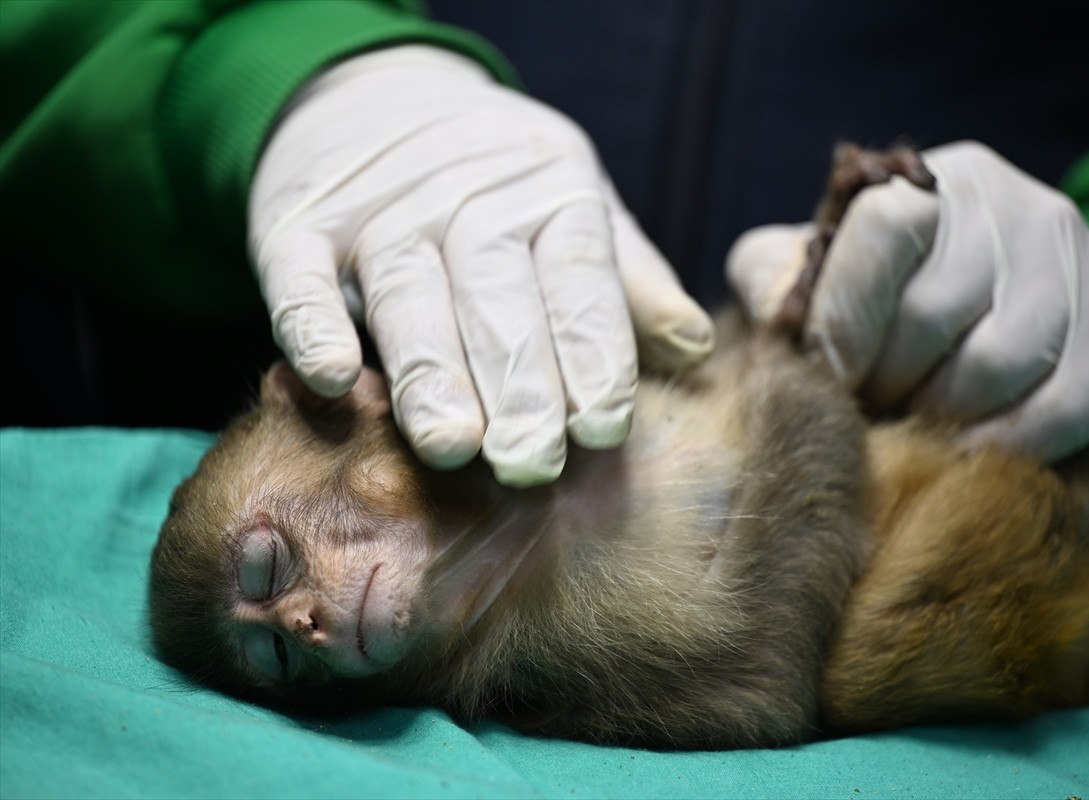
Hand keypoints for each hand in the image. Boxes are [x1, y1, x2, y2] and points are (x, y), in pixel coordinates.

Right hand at [250, 46, 712, 486]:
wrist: (379, 97)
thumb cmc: (499, 185)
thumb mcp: (576, 209)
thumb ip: (628, 283)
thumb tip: (695, 350)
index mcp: (550, 194)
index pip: (577, 280)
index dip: (591, 353)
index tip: (602, 428)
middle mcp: (466, 197)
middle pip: (496, 295)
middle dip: (517, 381)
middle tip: (530, 461)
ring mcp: (380, 210)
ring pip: (407, 293)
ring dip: (429, 369)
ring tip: (451, 444)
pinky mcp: (300, 224)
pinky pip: (300, 277)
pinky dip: (310, 322)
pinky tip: (330, 376)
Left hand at [728, 141, 1088, 460]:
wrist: (1010, 332)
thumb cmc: (885, 307)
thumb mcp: (817, 276)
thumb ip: (777, 281)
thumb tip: (780, 319)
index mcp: (935, 183)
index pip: (884, 228)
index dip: (843, 317)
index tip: (823, 378)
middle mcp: (1023, 208)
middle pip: (935, 311)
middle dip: (882, 383)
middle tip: (866, 414)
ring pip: (996, 365)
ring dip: (936, 418)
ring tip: (913, 429)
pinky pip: (1063, 409)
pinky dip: (1004, 446)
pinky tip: (970, 452)